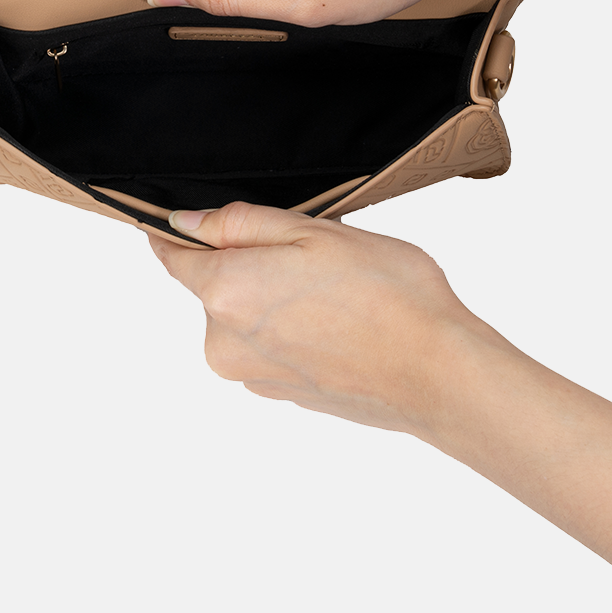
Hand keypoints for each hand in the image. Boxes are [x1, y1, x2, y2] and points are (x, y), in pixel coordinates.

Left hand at [148, 201, 499, 436]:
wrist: (439, 373)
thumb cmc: (387, 294)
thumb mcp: (312, 230)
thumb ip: (239, 223)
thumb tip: (186, 221)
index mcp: (224, 293)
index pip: (172, 255)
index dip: (182, 231)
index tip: (200, 218)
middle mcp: (224, 344)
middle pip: (216, 284)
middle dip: (251, 260)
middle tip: (309, 249)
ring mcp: (253, 375)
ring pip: (247, 315)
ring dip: (277, 295)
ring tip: (336, 288)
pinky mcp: (282, 393)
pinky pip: (272, 344)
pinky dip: (296, 327)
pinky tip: (341, 319)